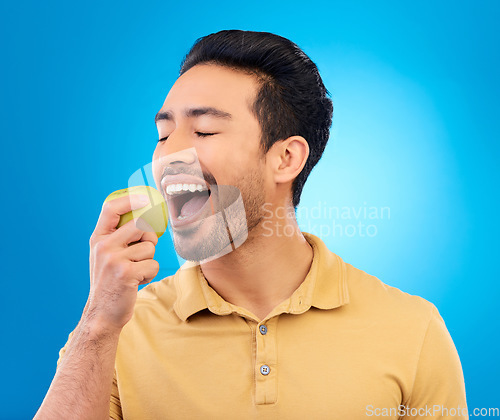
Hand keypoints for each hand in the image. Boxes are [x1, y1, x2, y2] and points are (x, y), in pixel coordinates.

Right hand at [84, 194, 159, 330]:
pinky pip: (153, 264)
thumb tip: (146, 217)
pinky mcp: (126, 273)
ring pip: (150, 247)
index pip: (111, 209)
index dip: (130, 200)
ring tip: (135, 272)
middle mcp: (103, 246)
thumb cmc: (110, 281)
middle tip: (143, 252)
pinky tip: (137, 282)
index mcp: (98, 239)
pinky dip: (150, 274)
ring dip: (149, 261)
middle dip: (149, 237)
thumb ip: (119, 237)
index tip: (146, 199)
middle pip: (140, 225)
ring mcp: (114, 259)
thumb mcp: (106, 256)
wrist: (103, 313)